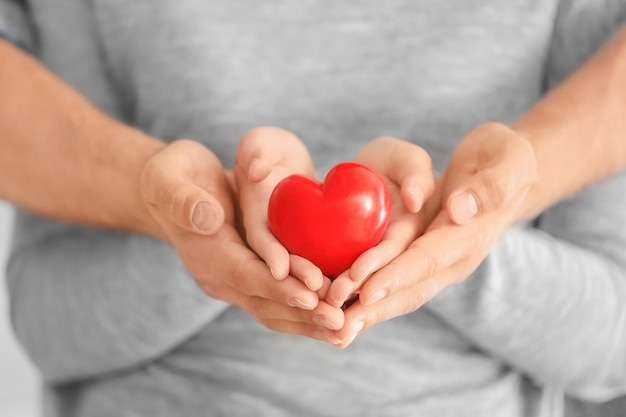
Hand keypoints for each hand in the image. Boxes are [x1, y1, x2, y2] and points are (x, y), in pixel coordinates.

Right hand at [139, 139, 340, 342]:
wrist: (172, 190)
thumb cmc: (171, 176)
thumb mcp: (168, 177)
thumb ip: (183, 199)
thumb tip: (208, 218)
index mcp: (206, 252)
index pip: (245, 275)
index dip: (278, 287)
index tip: (312, 295)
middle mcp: (220, 275)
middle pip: (264, 302)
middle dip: (304, 314)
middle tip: (342, 322)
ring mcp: (234, 281)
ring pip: (274, 310)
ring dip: (309, 322)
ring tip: (346, 329)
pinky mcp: (249, 278)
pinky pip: (278, 302)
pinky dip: (305, 313)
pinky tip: (333, 318)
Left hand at [334, 123, 536, 346]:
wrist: (508, 170)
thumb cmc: (506, 158)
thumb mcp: (506, 161)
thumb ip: (488, 187)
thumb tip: (459, 210)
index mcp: (469, 236)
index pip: (427, 260)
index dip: (396, 277)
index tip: (365, 292)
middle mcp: (455, 259)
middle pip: (410, 289)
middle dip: (374, 308)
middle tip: (339, 326)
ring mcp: (442, 264)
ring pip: (402, 294)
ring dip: (370, 312)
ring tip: (337, 330)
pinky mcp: (429, 261)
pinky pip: (399, 285)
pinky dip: (374, 301)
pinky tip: (347, 311)